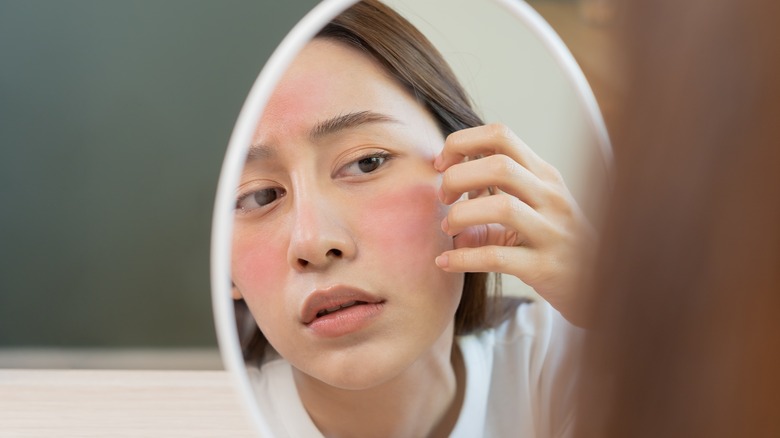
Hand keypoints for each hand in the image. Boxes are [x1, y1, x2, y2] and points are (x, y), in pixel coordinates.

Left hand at [434, 123, 594, 324]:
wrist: (598, 284)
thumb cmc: (554, 241)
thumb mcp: (531, 207)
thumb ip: (493, 191)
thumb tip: (447, 184)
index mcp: (543, 175)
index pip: (500, 135)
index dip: (462, 143)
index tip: (441, 164)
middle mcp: (551, 197)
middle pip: (498, 165)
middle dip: (458, 177)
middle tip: (443, 197)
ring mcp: (552, 231)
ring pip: (502, 207)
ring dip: (461, 215)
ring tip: (447, 228)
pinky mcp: (545, 267)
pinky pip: (497, 257)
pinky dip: (463, 258)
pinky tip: (445, 262)